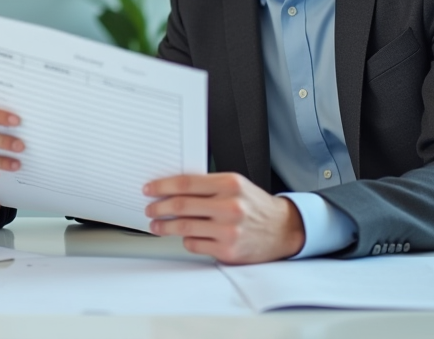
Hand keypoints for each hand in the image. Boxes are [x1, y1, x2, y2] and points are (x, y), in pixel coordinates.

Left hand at [143, 172, 304, 263]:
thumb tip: (172, 189)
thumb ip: (208, 186)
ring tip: (157, 225)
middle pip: (181, 205)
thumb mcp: (236, 186)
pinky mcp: (228, 250)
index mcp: (230, 184)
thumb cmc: (255, 206)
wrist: (283, 229)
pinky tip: (184, 236)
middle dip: (159, 207)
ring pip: (184, 227)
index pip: (186, 183)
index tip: (150, 189)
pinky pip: (194, 244)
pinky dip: (185, 240)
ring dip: (165, 226)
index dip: (162, 186)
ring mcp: (229, 230)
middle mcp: (229, 206)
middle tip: (150, 208)